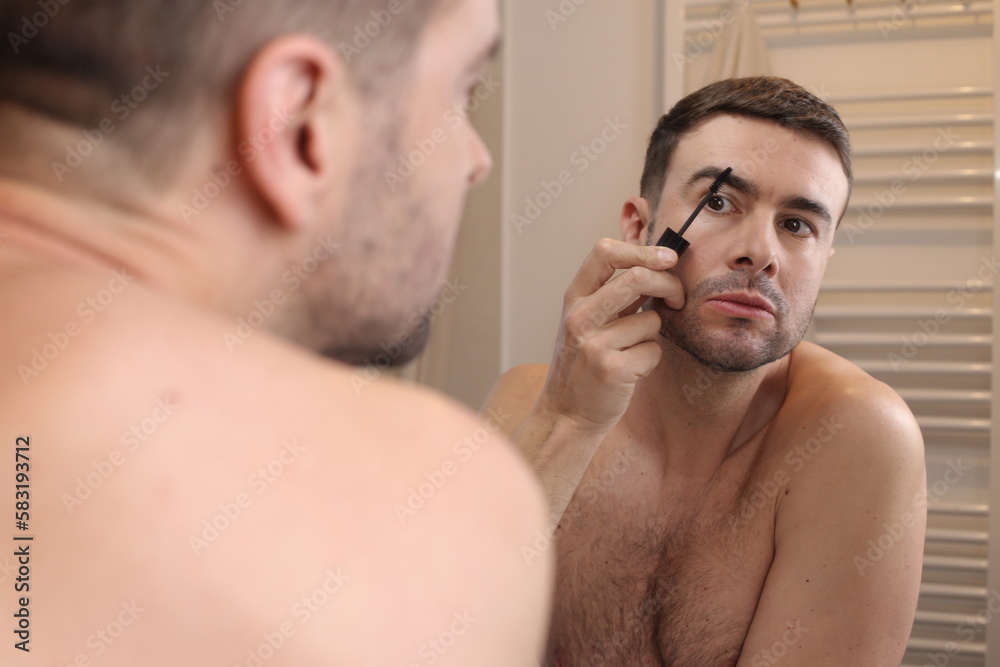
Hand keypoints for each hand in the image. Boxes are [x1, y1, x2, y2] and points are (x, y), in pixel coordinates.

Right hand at [537, 238, 683, 435]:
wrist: (566, 414)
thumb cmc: (583, 365)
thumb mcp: (585, 322)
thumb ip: (612, 295)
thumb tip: (658, 266)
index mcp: (574, 299)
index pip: (605, 252)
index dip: (642, 249)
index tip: (667, 258)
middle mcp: (579, 317)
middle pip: (637, 278)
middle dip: (669, 285)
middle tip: (678, 299)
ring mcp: (594, 344)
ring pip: (651, 320)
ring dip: (652, 335)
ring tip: (631, 351)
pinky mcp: (613, 370)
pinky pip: (654, 350)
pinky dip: (650, 360)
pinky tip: (631, 371)